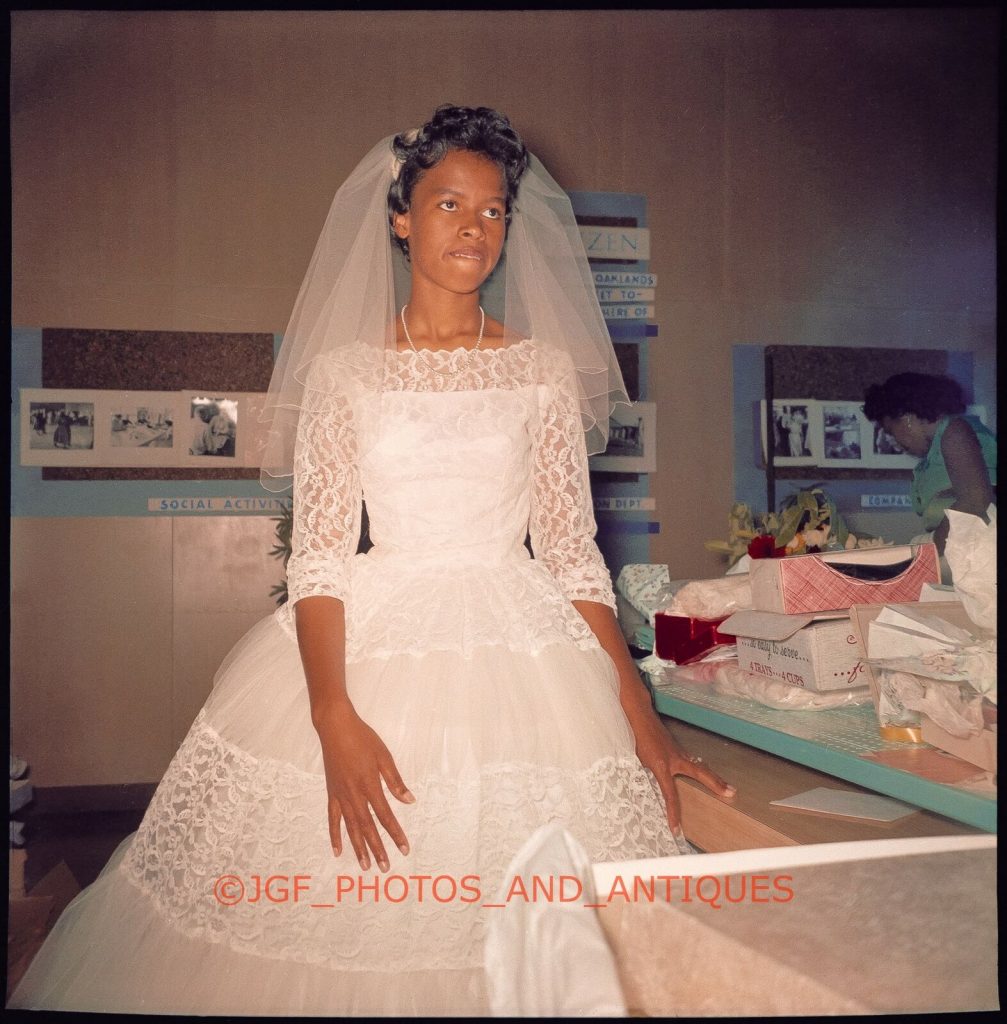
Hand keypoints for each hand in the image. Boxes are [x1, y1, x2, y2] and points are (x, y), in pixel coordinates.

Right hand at [313, 703, 413, 871]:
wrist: (335, 727)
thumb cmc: (363, 738)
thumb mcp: (384, 756)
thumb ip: (395, 781)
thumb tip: (409, 801)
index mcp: (370, 785)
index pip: (385, 816)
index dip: (395, 833)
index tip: (404, 848)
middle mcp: (354, 794)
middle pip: (367, 827)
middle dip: (377, 848)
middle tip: (385, 867)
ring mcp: (341, 795)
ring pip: (350, 827)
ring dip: (358, 848)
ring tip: (365, 865)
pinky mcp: (331, 793)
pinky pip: (333, 819)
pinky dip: (335, 835)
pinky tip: (337, 850)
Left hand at [624, 701, 735, 838]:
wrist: (640, 718)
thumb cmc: (637, 740)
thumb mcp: (639, 762)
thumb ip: (647, 775)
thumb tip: (650, 788)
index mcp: (662, 766)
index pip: (670, 795)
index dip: (673, 813)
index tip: (676, 829)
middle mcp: (675, 759)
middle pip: (700, 773)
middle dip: (715, 784)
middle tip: (731, 793)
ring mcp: (679, 752)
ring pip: (699, 766)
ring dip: (714, 777)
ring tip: (728, 788)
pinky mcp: (679, 749)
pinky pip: (693, 761)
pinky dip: (703, 769)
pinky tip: (709, 775)